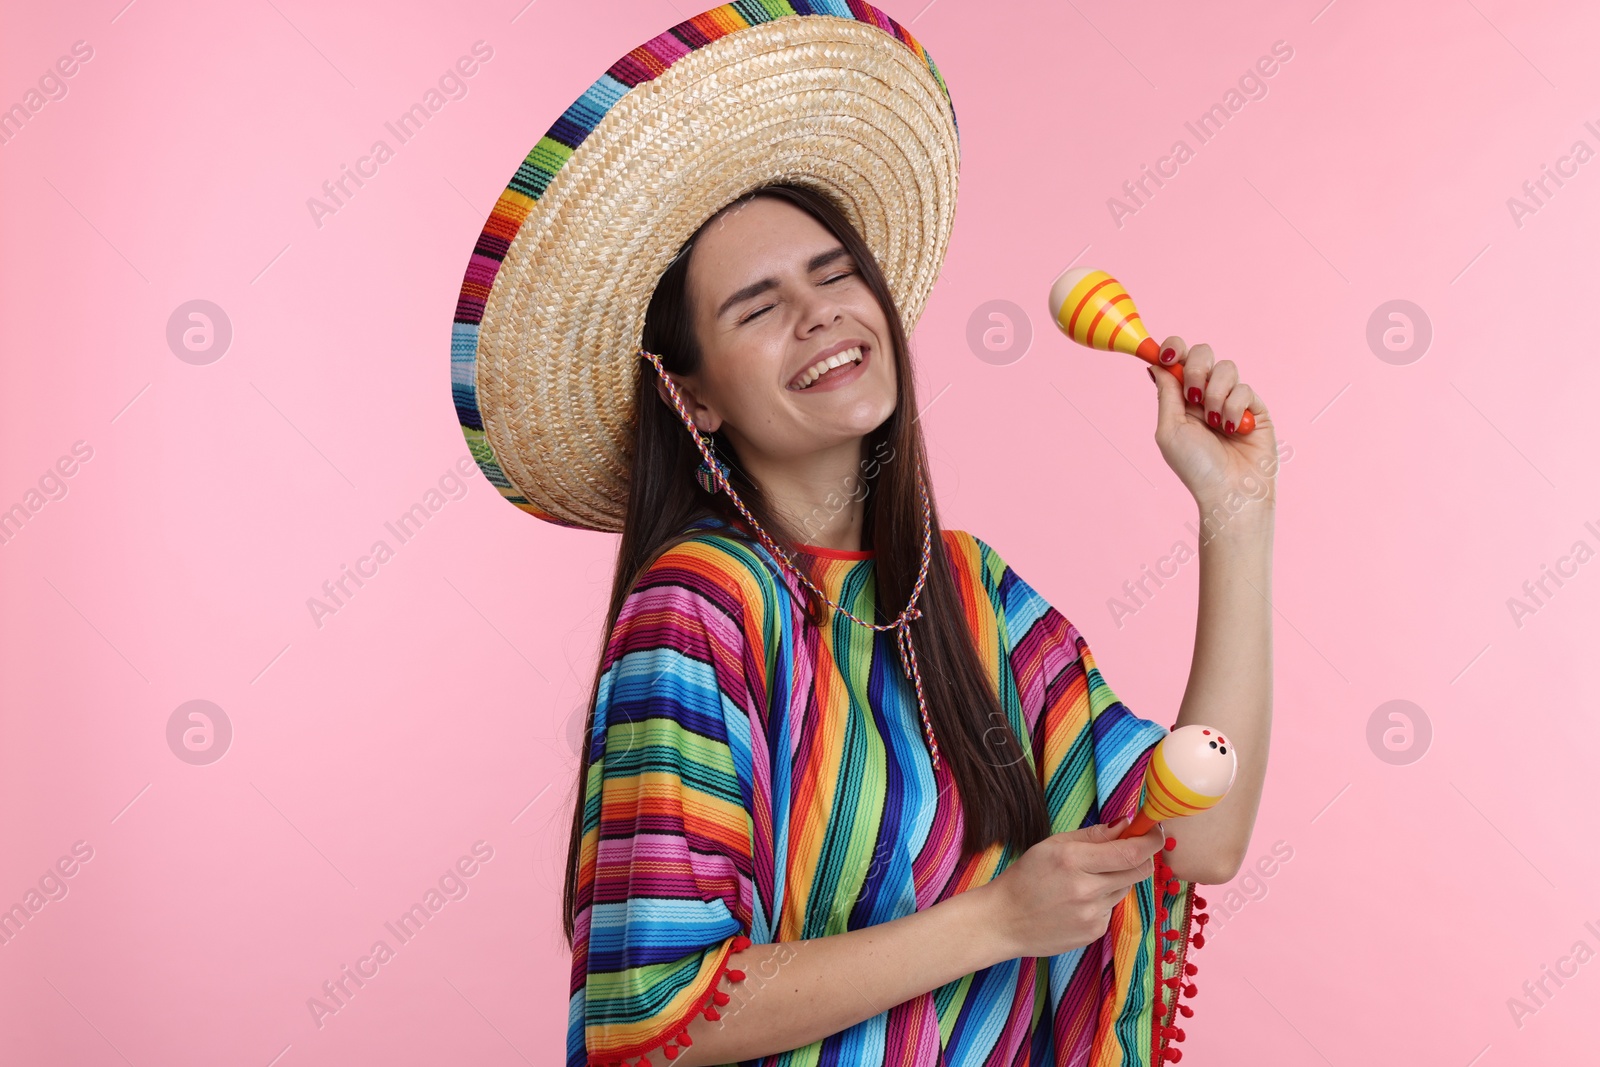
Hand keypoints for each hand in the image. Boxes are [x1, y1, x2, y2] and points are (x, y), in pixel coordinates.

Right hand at [977, 817, 1165, 958]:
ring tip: (1086, 880)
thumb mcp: (1052, 845)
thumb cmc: (1026, 877)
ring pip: (1125, 888)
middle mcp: (1086, 889)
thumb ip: (1092, 835)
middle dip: (1141, 857)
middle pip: (1139, 871)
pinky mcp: (1094, 932)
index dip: (1151, 840)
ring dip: (1117, 879)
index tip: (1155, 830)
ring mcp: (1092, 914)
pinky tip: (1077, 901)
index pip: (1130, 851)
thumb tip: (1126, 824)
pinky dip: (1103, 900)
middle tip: (1128, 849)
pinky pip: (1111, 908)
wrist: (1004, 920)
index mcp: (1073, 860)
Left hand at [1147, 337, 1278, 510]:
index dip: (1173, 348)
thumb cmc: (1196, 467)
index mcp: (1181, 399)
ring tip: (1215, 422)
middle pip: (1203, 353)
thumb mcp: (1170, 430)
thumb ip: (1166, 394)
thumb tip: (1155, 362)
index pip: (1178, 359)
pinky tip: (1232, 430)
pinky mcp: (1254, 408)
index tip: (1169, 355)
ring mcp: (1231, 400)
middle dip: (1196, 369)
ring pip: (1226, 367)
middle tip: (1194, 395)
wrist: (1230, 492)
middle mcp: (1206, 395)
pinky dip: (1234, 409)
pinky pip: (1244, 388)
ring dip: (1216, 394)